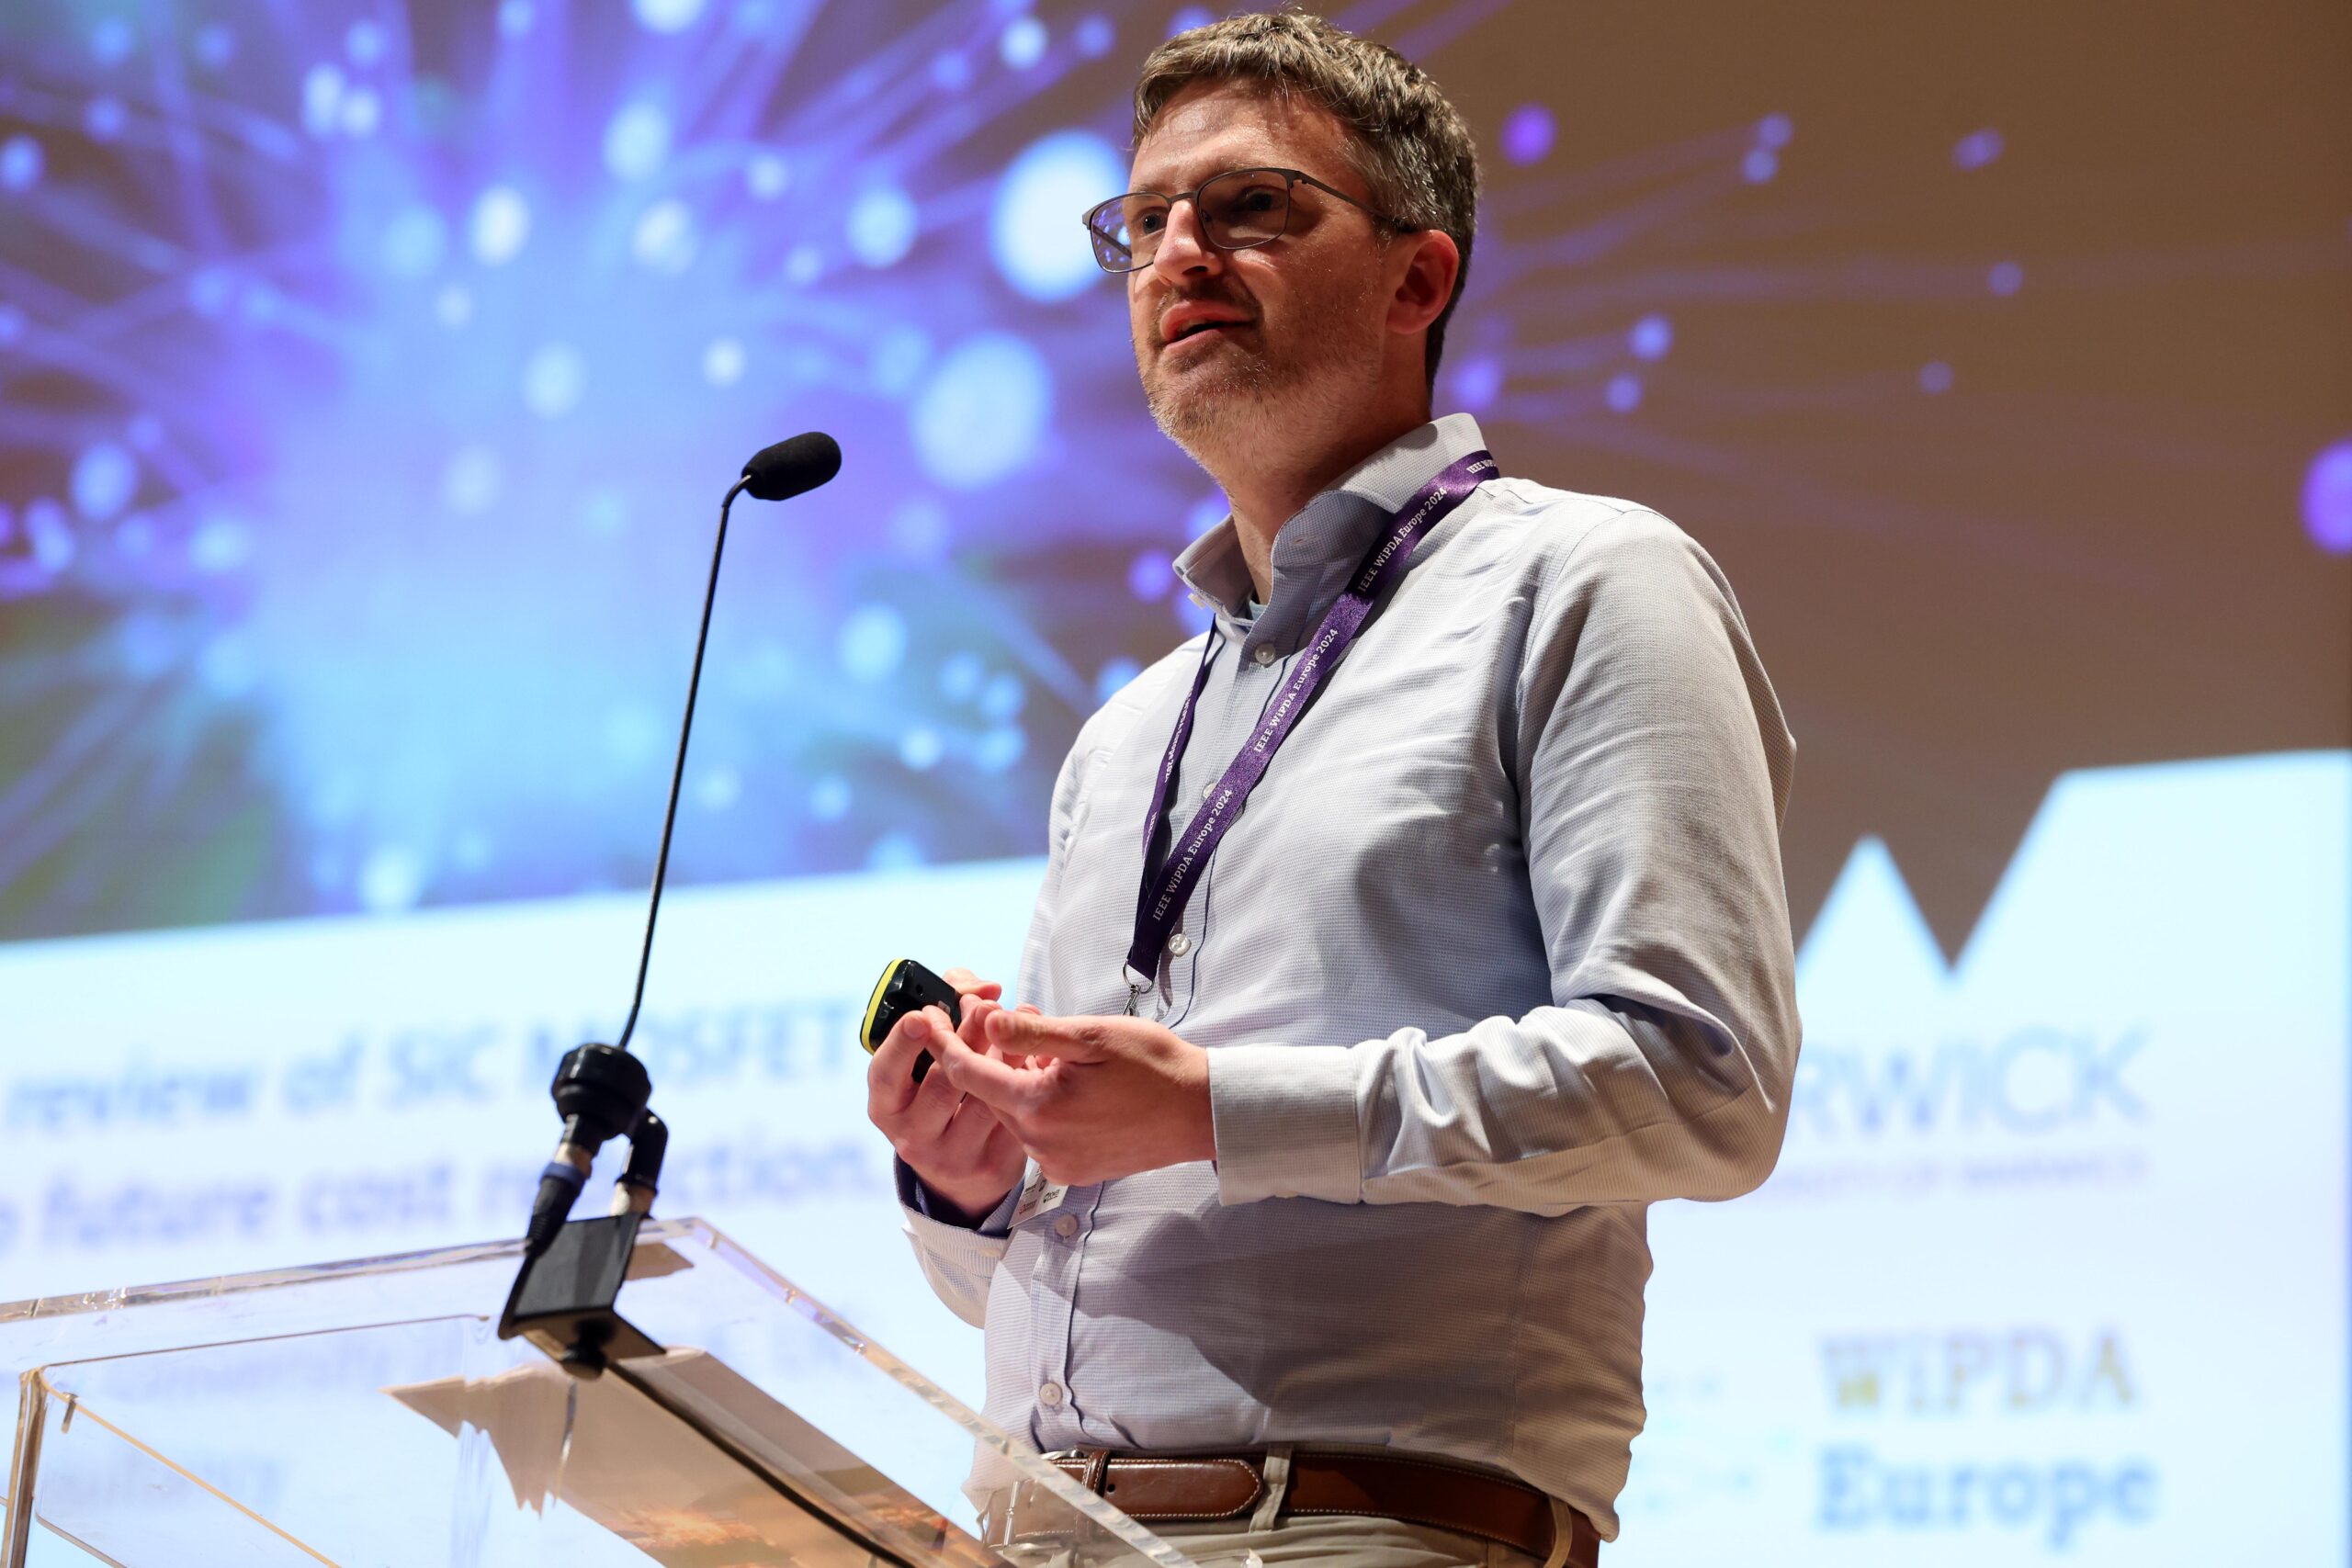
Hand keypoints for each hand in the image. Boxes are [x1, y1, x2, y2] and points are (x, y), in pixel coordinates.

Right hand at [865, 968, 1038, 1221]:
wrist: (962, 1166)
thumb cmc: (941, 1090)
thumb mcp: (929, 1055)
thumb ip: (949, 1006)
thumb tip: (984, 988)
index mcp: (887, 1104)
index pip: (887, 1073)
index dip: (903, 1044)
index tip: (923, 1016)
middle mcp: (912, 1134)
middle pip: (943, 1082)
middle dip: (967, 1038)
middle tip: (987, 1007)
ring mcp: (951, 1156)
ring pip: (984, 1100)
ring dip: (1004, 1057)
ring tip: (1018, 1027)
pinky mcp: (989, 1166)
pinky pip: (1012, 1119)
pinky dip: (1027, 1084)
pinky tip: (1036, 1058)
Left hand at [929, 1009, 1215, 1185]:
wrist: (1202, 1113)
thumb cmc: (1154, 1066)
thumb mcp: (1090, 1036)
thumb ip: (1031, 1033)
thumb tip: (986, 1021)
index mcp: (1037, 1108)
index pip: (969, 1074)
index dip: (944, 1043)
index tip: (928, 1018)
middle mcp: (1040, 1144)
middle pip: (993, 1095)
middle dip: (995, 1057)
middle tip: (1011, 1021)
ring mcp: (1057, 1163)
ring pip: (1018, 1114)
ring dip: (1023, 1082)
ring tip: (1057, 1053)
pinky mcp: (1075, 1170)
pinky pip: (1042, 1133)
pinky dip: (1044, 1106)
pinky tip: (1072, 1084)